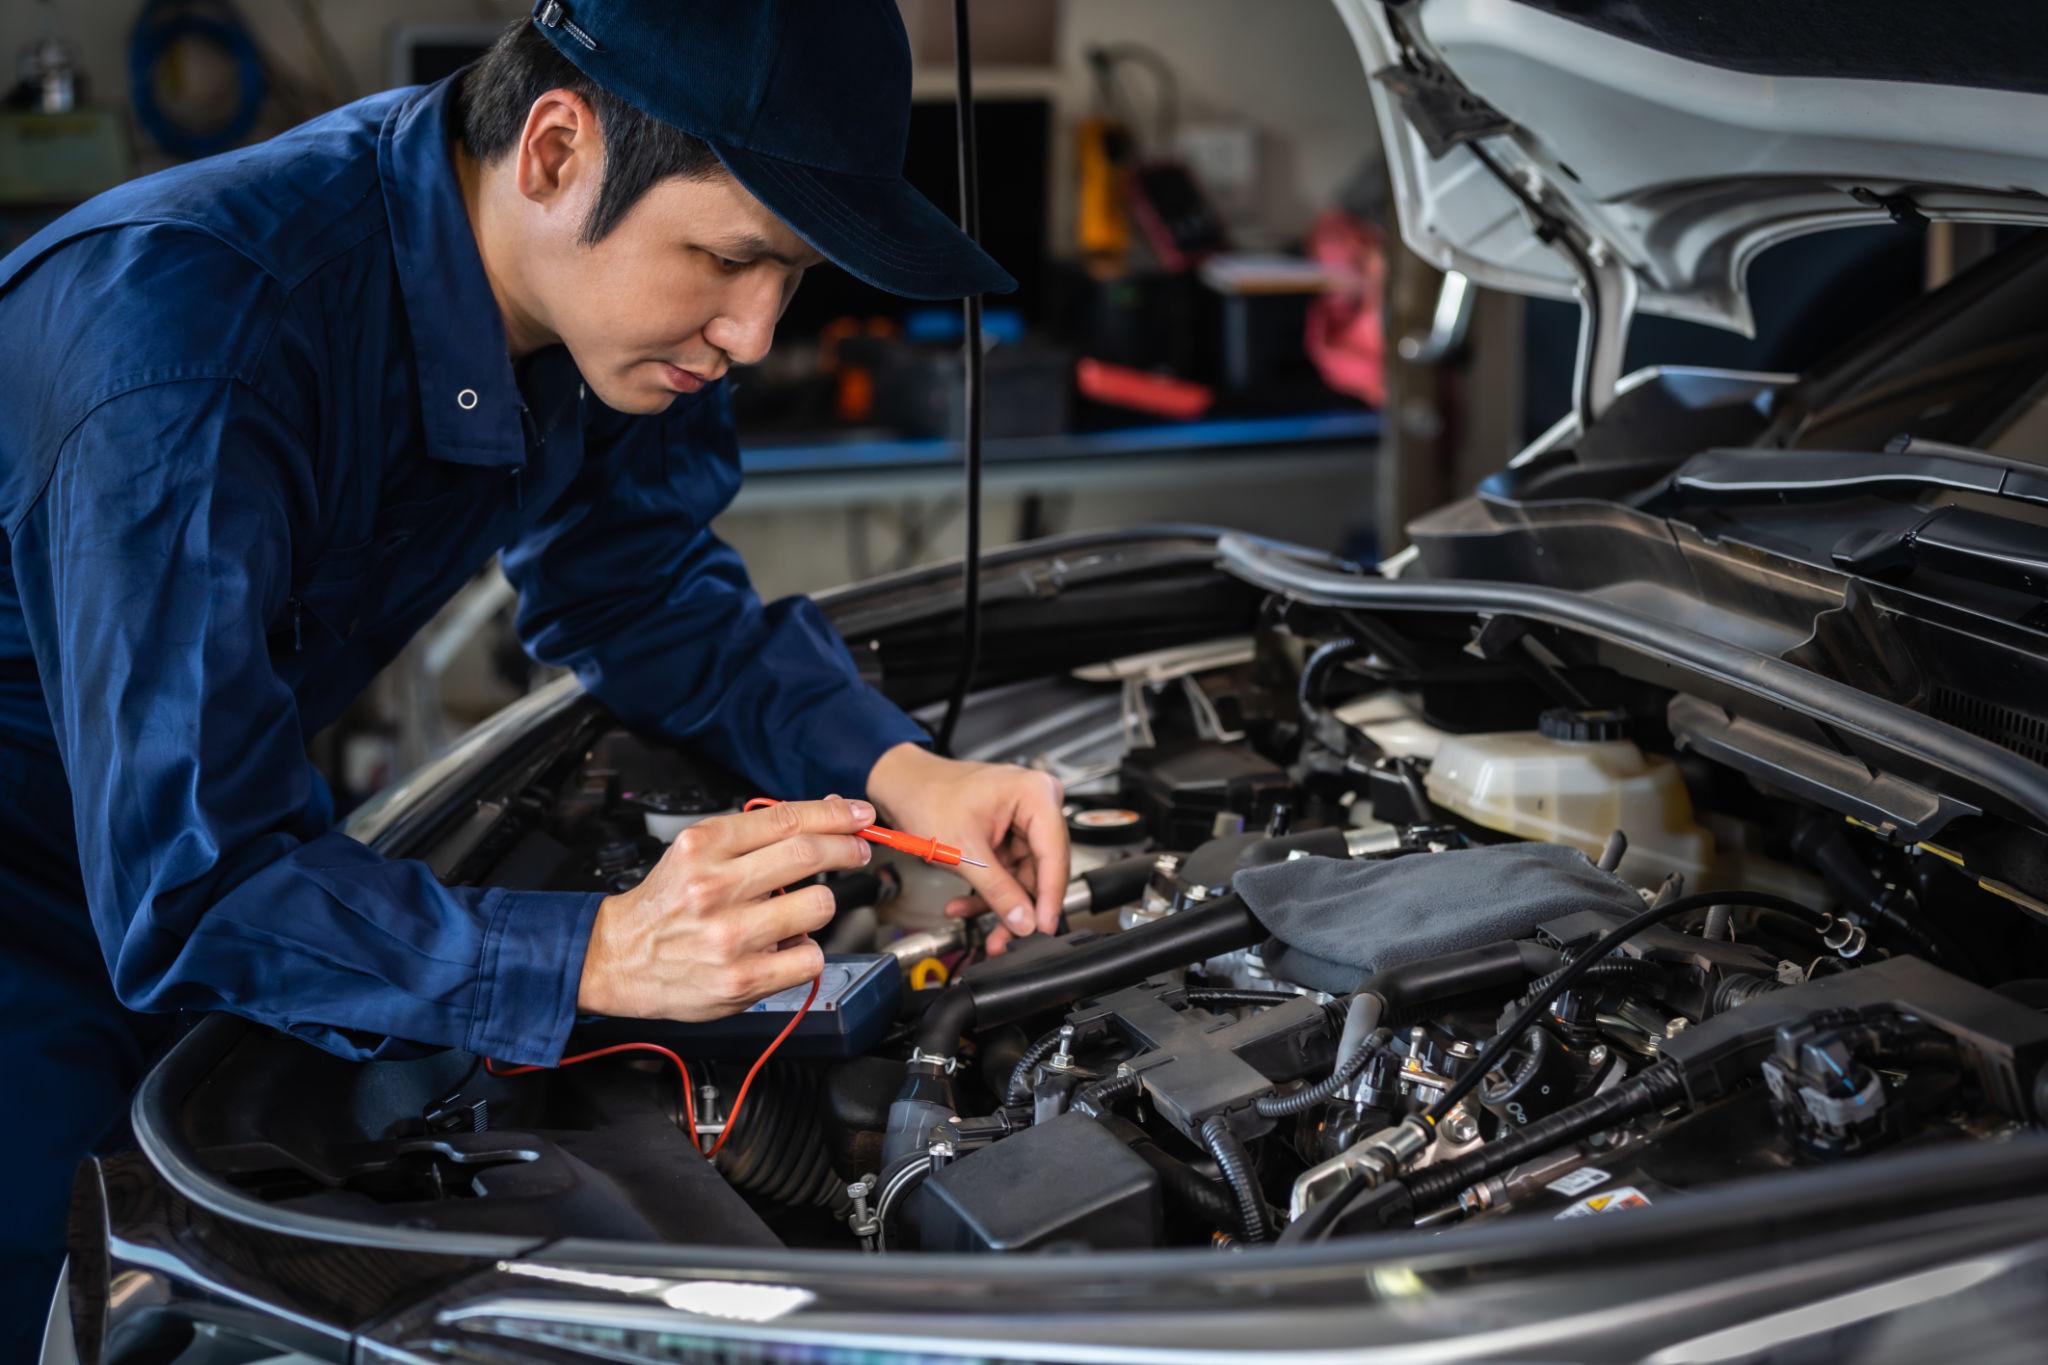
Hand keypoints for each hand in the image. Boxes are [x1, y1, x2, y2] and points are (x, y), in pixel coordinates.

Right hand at [577, 795, 873, 1020]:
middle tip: (858, 851)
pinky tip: (784, 948)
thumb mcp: (696, 853)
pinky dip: (807, 951)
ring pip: (817, 906)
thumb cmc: (665, 905)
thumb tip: (824, 814)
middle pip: (809, 856)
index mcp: (703, 846)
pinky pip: (809, 957)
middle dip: (847, 849)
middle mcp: (715, 886)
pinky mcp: (742, 978)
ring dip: (821, 906)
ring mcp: (730, 935)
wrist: (618, 959)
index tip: (860, 816)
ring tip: (800, 911)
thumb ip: (755, 835)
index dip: (835, 815)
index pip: (787, 819)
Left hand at [865, 743, 1068, 955]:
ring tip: (985, 930)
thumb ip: (998, 890)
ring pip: (1026, 876)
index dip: (1049, 896)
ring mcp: (1025, 820)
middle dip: (1021, 906)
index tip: (1043, 926)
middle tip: (1009, 936)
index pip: (1054, 854)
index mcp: (1035, 794)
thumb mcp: (963, 849)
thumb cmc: (927, 796)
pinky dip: (991, 892)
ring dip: (1002, 904)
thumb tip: (1024, 921)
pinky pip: (1010, 871)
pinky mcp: (1011, 835)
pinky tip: (968, 905)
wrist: (903, 786)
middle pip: (1043, 868)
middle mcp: (1037, 803)